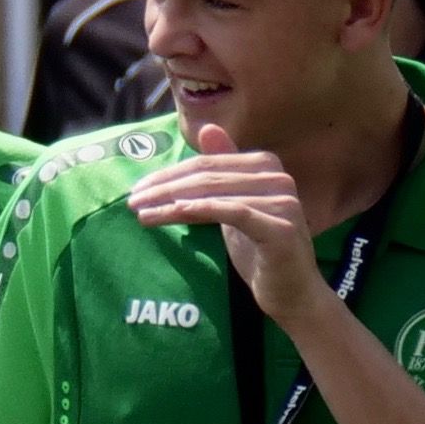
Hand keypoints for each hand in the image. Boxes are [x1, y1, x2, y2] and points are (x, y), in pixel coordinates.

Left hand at [123, 131, 332, 326]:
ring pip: (215, 193)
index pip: (207, 163)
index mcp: (266, 165)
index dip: (170, 174)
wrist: (293, 294)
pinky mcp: (281, 227)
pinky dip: (201, 210)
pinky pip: (233, 212)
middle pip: (208, 176)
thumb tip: (207, 129)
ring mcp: (282, 201)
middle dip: (165, 188)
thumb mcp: (234, 207)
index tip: (138, 189)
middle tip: (131, 201)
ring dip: (172, 203)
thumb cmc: (260, 251)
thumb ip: (221, 174)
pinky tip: (174, 213)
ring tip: (141, 213)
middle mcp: (277, 176)